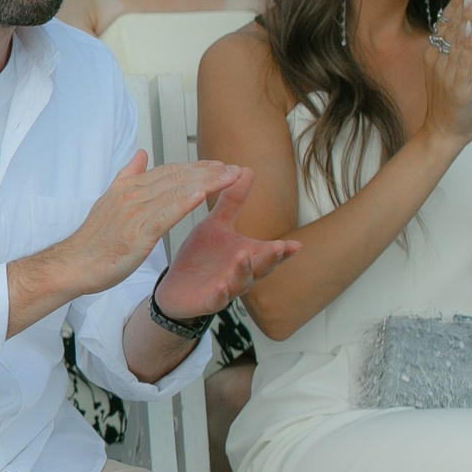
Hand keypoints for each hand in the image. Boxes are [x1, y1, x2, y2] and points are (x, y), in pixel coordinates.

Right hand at [46, 152, 247, 299]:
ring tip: (230, 178)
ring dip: (205, 183)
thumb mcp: (109, 201)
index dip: (196, 167)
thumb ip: (128, 176)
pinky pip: (164, 215)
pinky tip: (202, 195)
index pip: (168, 171)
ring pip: (175, 192)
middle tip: (234, 168)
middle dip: (208, 171)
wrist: (72, 265)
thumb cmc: (92, 240)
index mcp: (127, 188)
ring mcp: (133, 214)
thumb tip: (142, 154)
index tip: (219, 165)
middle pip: (176, 178)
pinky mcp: (136, 234)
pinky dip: (184, 203)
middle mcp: (132, 196)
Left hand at [157, 168, 299, 318]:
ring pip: (240, 282)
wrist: (174, 286)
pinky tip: (220, 287)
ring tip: (243, 257)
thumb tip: (246, 170)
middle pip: (261, 267)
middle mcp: (240, 273)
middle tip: (279, 247)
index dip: (283, 251)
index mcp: (246, 255)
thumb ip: (232, 201)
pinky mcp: (206, 301)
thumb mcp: (215, 225)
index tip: (297, 244)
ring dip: (243, 271)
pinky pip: (216, 300)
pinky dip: (220, 294)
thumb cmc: (200, 257)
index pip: (269, 253)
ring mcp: (226, 289)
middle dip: (270, 258)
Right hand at [420, 0, 471, 152]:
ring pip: (456, 39)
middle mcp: (437, 60)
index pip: (446, 23)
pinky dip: (466, 45)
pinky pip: (462, 62)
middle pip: (450, 26)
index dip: (457, 3)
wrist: (442, 134)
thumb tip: (463, 31)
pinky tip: (470, 30)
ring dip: (465, 16)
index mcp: (434, 55)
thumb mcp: (449, 73)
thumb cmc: (448, 105)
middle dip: (462, 2)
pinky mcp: (457, 87)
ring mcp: (446, 73)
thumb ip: (455, 52)